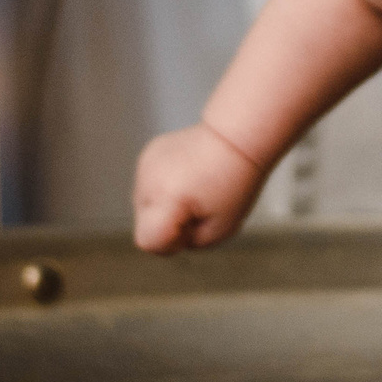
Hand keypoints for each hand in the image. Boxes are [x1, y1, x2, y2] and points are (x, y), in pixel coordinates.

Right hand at [133, 123, 267, 252]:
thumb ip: (189, 241)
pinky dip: (165, 190)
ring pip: (145, 208)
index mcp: (167, 199)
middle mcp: (149, 182)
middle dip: (170, 226)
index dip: (170, 245)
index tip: (193, 228)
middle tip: (200, 208)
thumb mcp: (220, 229)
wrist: (236, 137)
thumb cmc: (234, 183)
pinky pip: (148, 188)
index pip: (147, 241)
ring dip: (167, 208)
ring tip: (194, 190)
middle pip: (145, 226)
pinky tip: (187, 178)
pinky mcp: (146, 156)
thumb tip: (168, 237)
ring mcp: (145, 167)